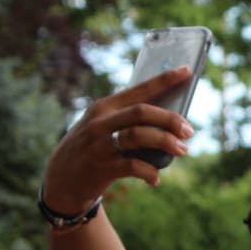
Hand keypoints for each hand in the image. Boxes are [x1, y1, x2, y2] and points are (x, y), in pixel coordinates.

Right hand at [41, 66, 194, 213]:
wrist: (62, 178)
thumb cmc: (93, 147)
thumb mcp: (103, 126)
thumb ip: (129, 119)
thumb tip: (172, 119)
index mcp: (105, 106)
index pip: (139, 89)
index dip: (164, 79)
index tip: (186, 71)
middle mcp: (100, 122)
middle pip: (142, 112)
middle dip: (169, 119)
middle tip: (188, 131)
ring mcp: (99, 144)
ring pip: (139, 136)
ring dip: (165, 142)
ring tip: (182, 150)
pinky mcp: (101, 167)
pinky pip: (133, 166)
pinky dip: (150, 172)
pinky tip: (156, 178)